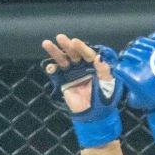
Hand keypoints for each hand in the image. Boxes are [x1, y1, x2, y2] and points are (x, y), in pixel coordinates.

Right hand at [42, 33, 122, 147]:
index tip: (75, 42)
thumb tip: (99, 57)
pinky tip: (50, 66)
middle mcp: (82, 67)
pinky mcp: (63, 83)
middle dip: (67, 45)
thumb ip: (104, 71)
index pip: (87, 53)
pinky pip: (56, 74)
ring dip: (55, 52)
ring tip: (47, 44)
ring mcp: (72, 74)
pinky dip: (52, 69)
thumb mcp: (108, 85)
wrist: (93, 116)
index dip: (81, 47)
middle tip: (60, 38)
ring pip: (62, 60)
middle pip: (73, 54)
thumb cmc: (104, 101)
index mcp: (94, 66)